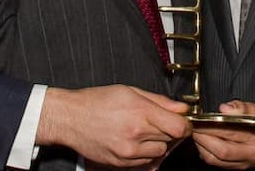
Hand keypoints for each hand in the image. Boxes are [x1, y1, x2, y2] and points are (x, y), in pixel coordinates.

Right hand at [39, 85, 191, 167]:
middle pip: (171, 138)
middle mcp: (136, 134)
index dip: (184, 124)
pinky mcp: (121, 163)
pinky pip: (145, 161)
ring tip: (142, 131)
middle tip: (156, 121)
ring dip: (157, 143)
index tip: (182, 120)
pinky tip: (133, 140)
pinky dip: (144, 152)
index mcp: (140, 112)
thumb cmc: (96, 101)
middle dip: (169, 130)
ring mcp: (128, 151)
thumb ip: (159, 101)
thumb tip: (181, 108)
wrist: (70, 119)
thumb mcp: (129, 91)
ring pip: (160, 152)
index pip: (179, 127)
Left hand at [192, 100, 254, 168]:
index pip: (232, 133)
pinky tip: (203, 143)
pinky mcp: (238, 168)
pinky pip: (217, 164)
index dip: (212, 126)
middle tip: (193, 127)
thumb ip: (241, 107)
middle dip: (203, 138)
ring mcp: (244, 164)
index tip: (200, 119)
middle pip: (222, 150)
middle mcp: (252, 154)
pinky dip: (206, 153)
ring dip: (202, 146)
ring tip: (196, 134)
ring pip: (217, 160)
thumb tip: (224, 108)